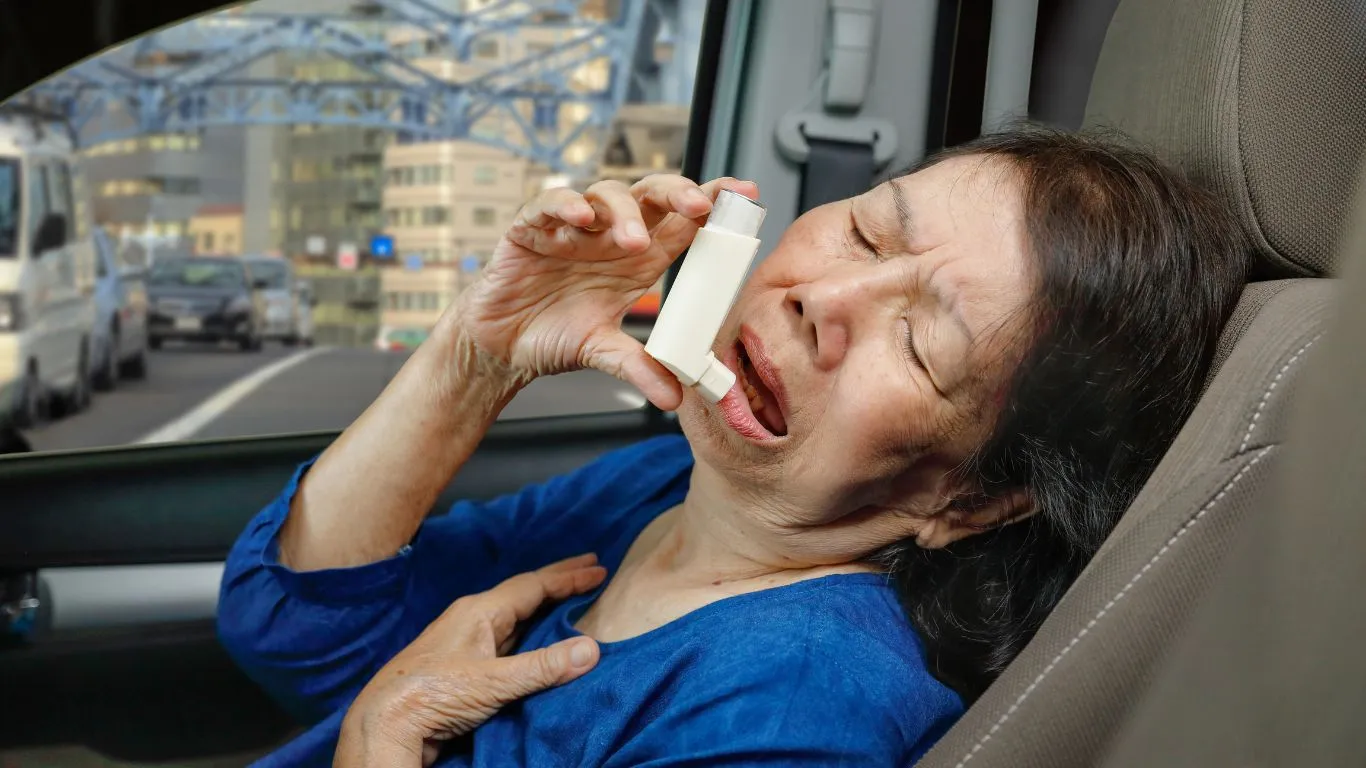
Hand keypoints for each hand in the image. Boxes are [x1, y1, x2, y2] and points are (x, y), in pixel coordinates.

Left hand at [335, 554, 607, 766]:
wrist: (385, 722)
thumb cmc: (432, 695)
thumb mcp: (494, 681)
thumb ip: (544, 666)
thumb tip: (592, 649)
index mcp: (479, 611)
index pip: (533, 585)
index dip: (568, 577)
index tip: (599, 568)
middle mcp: (472, 620)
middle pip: (524, 595)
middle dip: (558, 583)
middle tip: (590, 570)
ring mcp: (465, 643)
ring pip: (513, 618)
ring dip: (543, 609)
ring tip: (570, 602)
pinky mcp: (461, 667)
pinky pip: (504, 641)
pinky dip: (528, 635)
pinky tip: (536, 642)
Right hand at [462, 174, 759, 410]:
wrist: (499, 345)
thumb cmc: (554, 336)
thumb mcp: (603, 353)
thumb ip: (638, 368)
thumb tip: (674, 397)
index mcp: (638, 258)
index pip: (682, 221)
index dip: (712, 203)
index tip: (745, 194)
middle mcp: (611, 235)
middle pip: (652, 195)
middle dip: (678, 192)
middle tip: (698, 206)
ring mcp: (573, 227)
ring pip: (607, 194)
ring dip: (624, 212)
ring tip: (632, 242)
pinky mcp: (532, 227)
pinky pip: (550, 203)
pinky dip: (566, 206)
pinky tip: (580, 219)